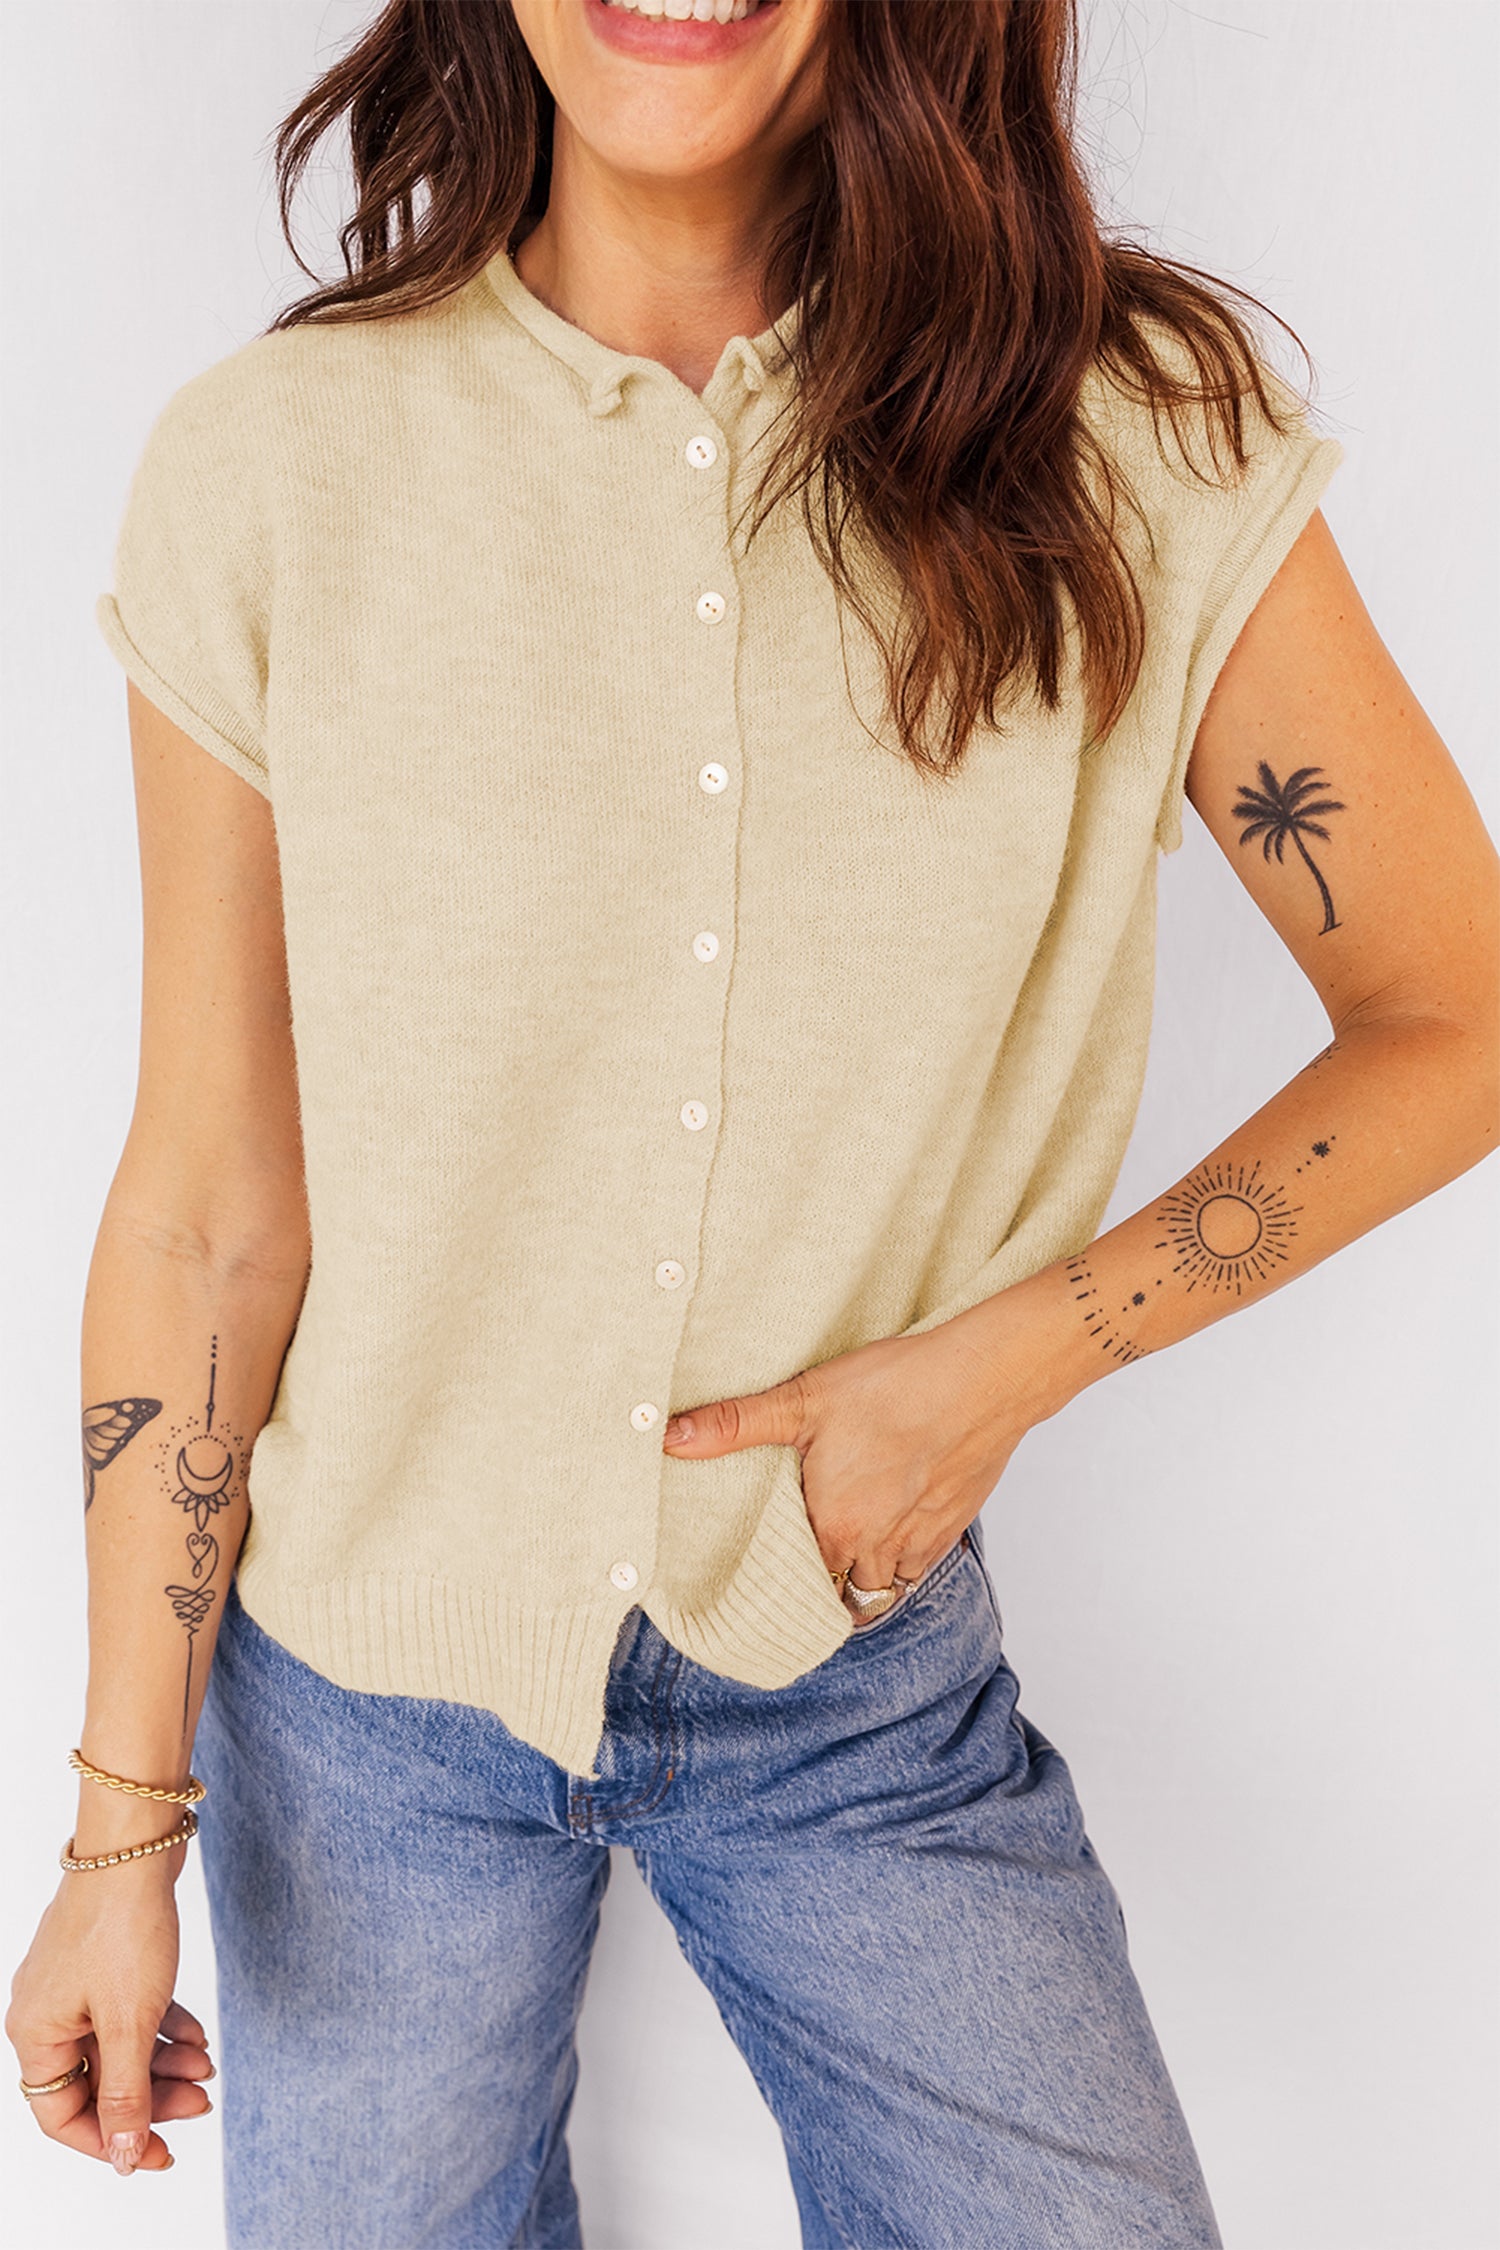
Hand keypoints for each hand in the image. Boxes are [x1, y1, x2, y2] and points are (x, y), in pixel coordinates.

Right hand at [7, 1858, 212, 2176]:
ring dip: (163, 2064)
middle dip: (150, 2098)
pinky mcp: (105, 1961)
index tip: (159, 2154)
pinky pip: (130, 2011)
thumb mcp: (129, 2023)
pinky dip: (163, 2027)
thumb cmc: (122, 1927)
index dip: (111, 2142)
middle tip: (200, 2107)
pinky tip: (199, 2037)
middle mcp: (47, 2012)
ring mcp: (76, 1984)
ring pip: (119, 2045)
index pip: (63, 2114)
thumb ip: (127, 2095)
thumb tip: (126, 2157)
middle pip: (97, 2081)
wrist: (136, 1845)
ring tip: (208, 2069)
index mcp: (36, 2034)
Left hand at [661, 1304, 1042, 1596]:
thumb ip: (736, 1424)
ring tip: (843, 1543)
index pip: (797, 1584)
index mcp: (834, 1525)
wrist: (988, 1376)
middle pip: (839, 1592)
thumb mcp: (805, 1398)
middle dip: (821, 1582)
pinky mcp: (954, 1526)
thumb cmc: (899, 1384)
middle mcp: (877, 1545)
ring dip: (863, 1572)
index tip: (767, 1569)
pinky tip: (891, 1523)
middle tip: (800, 1558)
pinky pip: (920, 1567)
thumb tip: (669, 1437)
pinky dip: (902, 1557)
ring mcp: (921, 1540)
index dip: (781, 1579)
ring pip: (883, 1585)